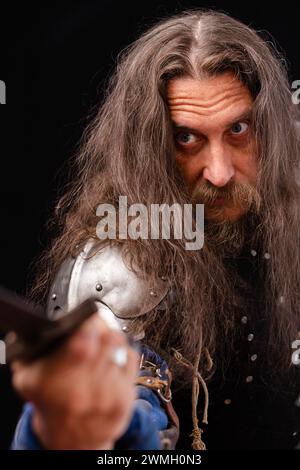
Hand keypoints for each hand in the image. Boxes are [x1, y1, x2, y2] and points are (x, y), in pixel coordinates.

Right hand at [11, 313, 138, 448]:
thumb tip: (46, 328)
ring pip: (120, 346)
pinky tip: (112, 360)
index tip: (87, 321)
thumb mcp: (29, 378)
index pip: (84, 340)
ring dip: (111, 341)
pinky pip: (131, 359)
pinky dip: (123, 354)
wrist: (72, 441)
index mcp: (56, 382)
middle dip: (101, 329)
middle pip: (108, 339)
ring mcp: (106, 396)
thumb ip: (32, 352)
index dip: (90, 324)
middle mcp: (83, 391)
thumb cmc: (52, 404)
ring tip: (101, 346)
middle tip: (94, 330)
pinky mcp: (124, 400)